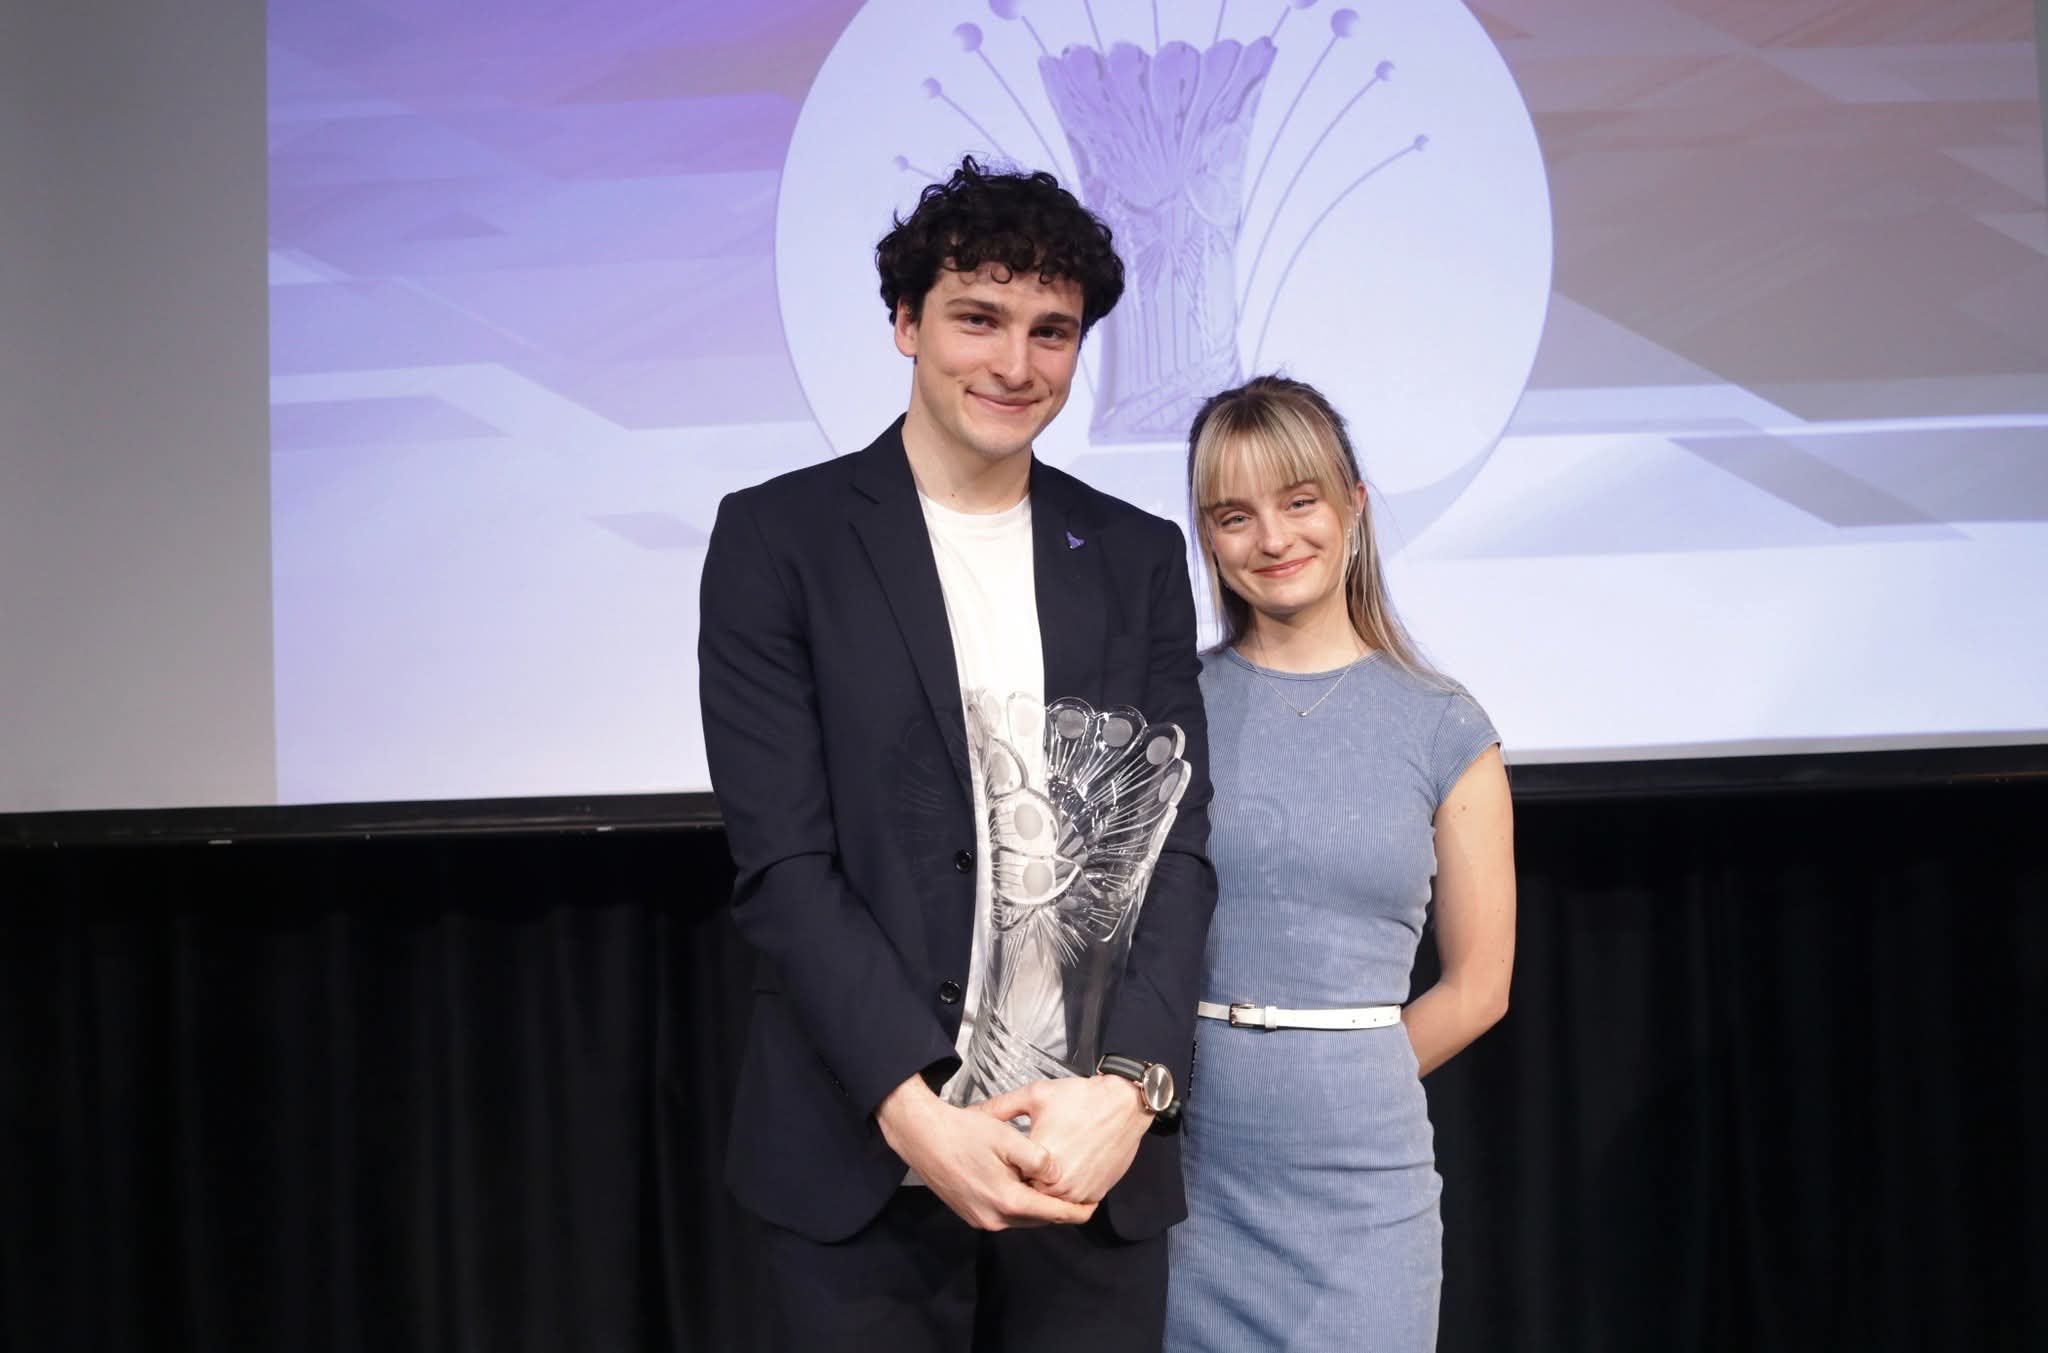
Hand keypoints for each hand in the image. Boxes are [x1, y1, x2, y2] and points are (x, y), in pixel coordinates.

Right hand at [874, 1073, 1097, 1229]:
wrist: (922, 1136)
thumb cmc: (964, 1132)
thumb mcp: (1008, 1138)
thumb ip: (1038, 1159)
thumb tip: (1057, 1174)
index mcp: (1008, 1201)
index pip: (1053, 1214)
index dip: (1077, 1211)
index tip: (1095, 1205)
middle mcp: (994, 1218)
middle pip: (1039, 1219)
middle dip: (1060, 1209)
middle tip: (1080, 1196)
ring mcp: (980, 1218)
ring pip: (1022, 1217)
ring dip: (1039, 1206)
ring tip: (1055, 1190)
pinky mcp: (970, 1213)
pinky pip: (1005, 1214)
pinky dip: (1021, 1204)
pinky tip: (1025, 1185)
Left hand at [977, 1074, 1150, 1205]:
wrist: (1124, 1104)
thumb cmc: (1079, 1098)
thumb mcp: (1034, 1095)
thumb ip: (999, 1108)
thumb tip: (972, 1114)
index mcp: (1040, 1164)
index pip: (1011, 1179)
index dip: (1005, 1169)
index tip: (1004, 1158)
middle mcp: (1061, 1186)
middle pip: (1029, 1195)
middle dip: (1023, 1183)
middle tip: (1021, 1163)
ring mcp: (1080, 1194)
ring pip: (1051, 1202)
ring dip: (1044, 1190)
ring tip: (1042, 1167)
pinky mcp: (1096, 1195)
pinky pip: (1072, 1203)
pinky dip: (1065, 1193)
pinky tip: (1062, 1171)